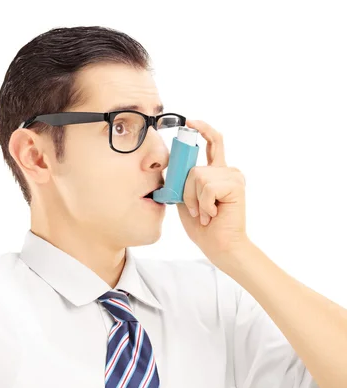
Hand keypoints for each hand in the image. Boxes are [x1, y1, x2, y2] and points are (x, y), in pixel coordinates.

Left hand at [177, 118, 248, 268]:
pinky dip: (204, 203)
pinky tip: (214, 214)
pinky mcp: (236, 183)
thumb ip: (182, 183)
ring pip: (197, 176)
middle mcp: (228, 171)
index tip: (190, 121)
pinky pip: (206, 186)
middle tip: (198, 211)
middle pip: (194, 167)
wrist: (221, 247)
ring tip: (207, 214)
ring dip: (195, 200)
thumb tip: (169, 167)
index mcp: (218, 173)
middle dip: (186, 192)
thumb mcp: (186, 201)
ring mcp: (233, 176)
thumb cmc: (205, 228)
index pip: (213, 142)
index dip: (202, 129)